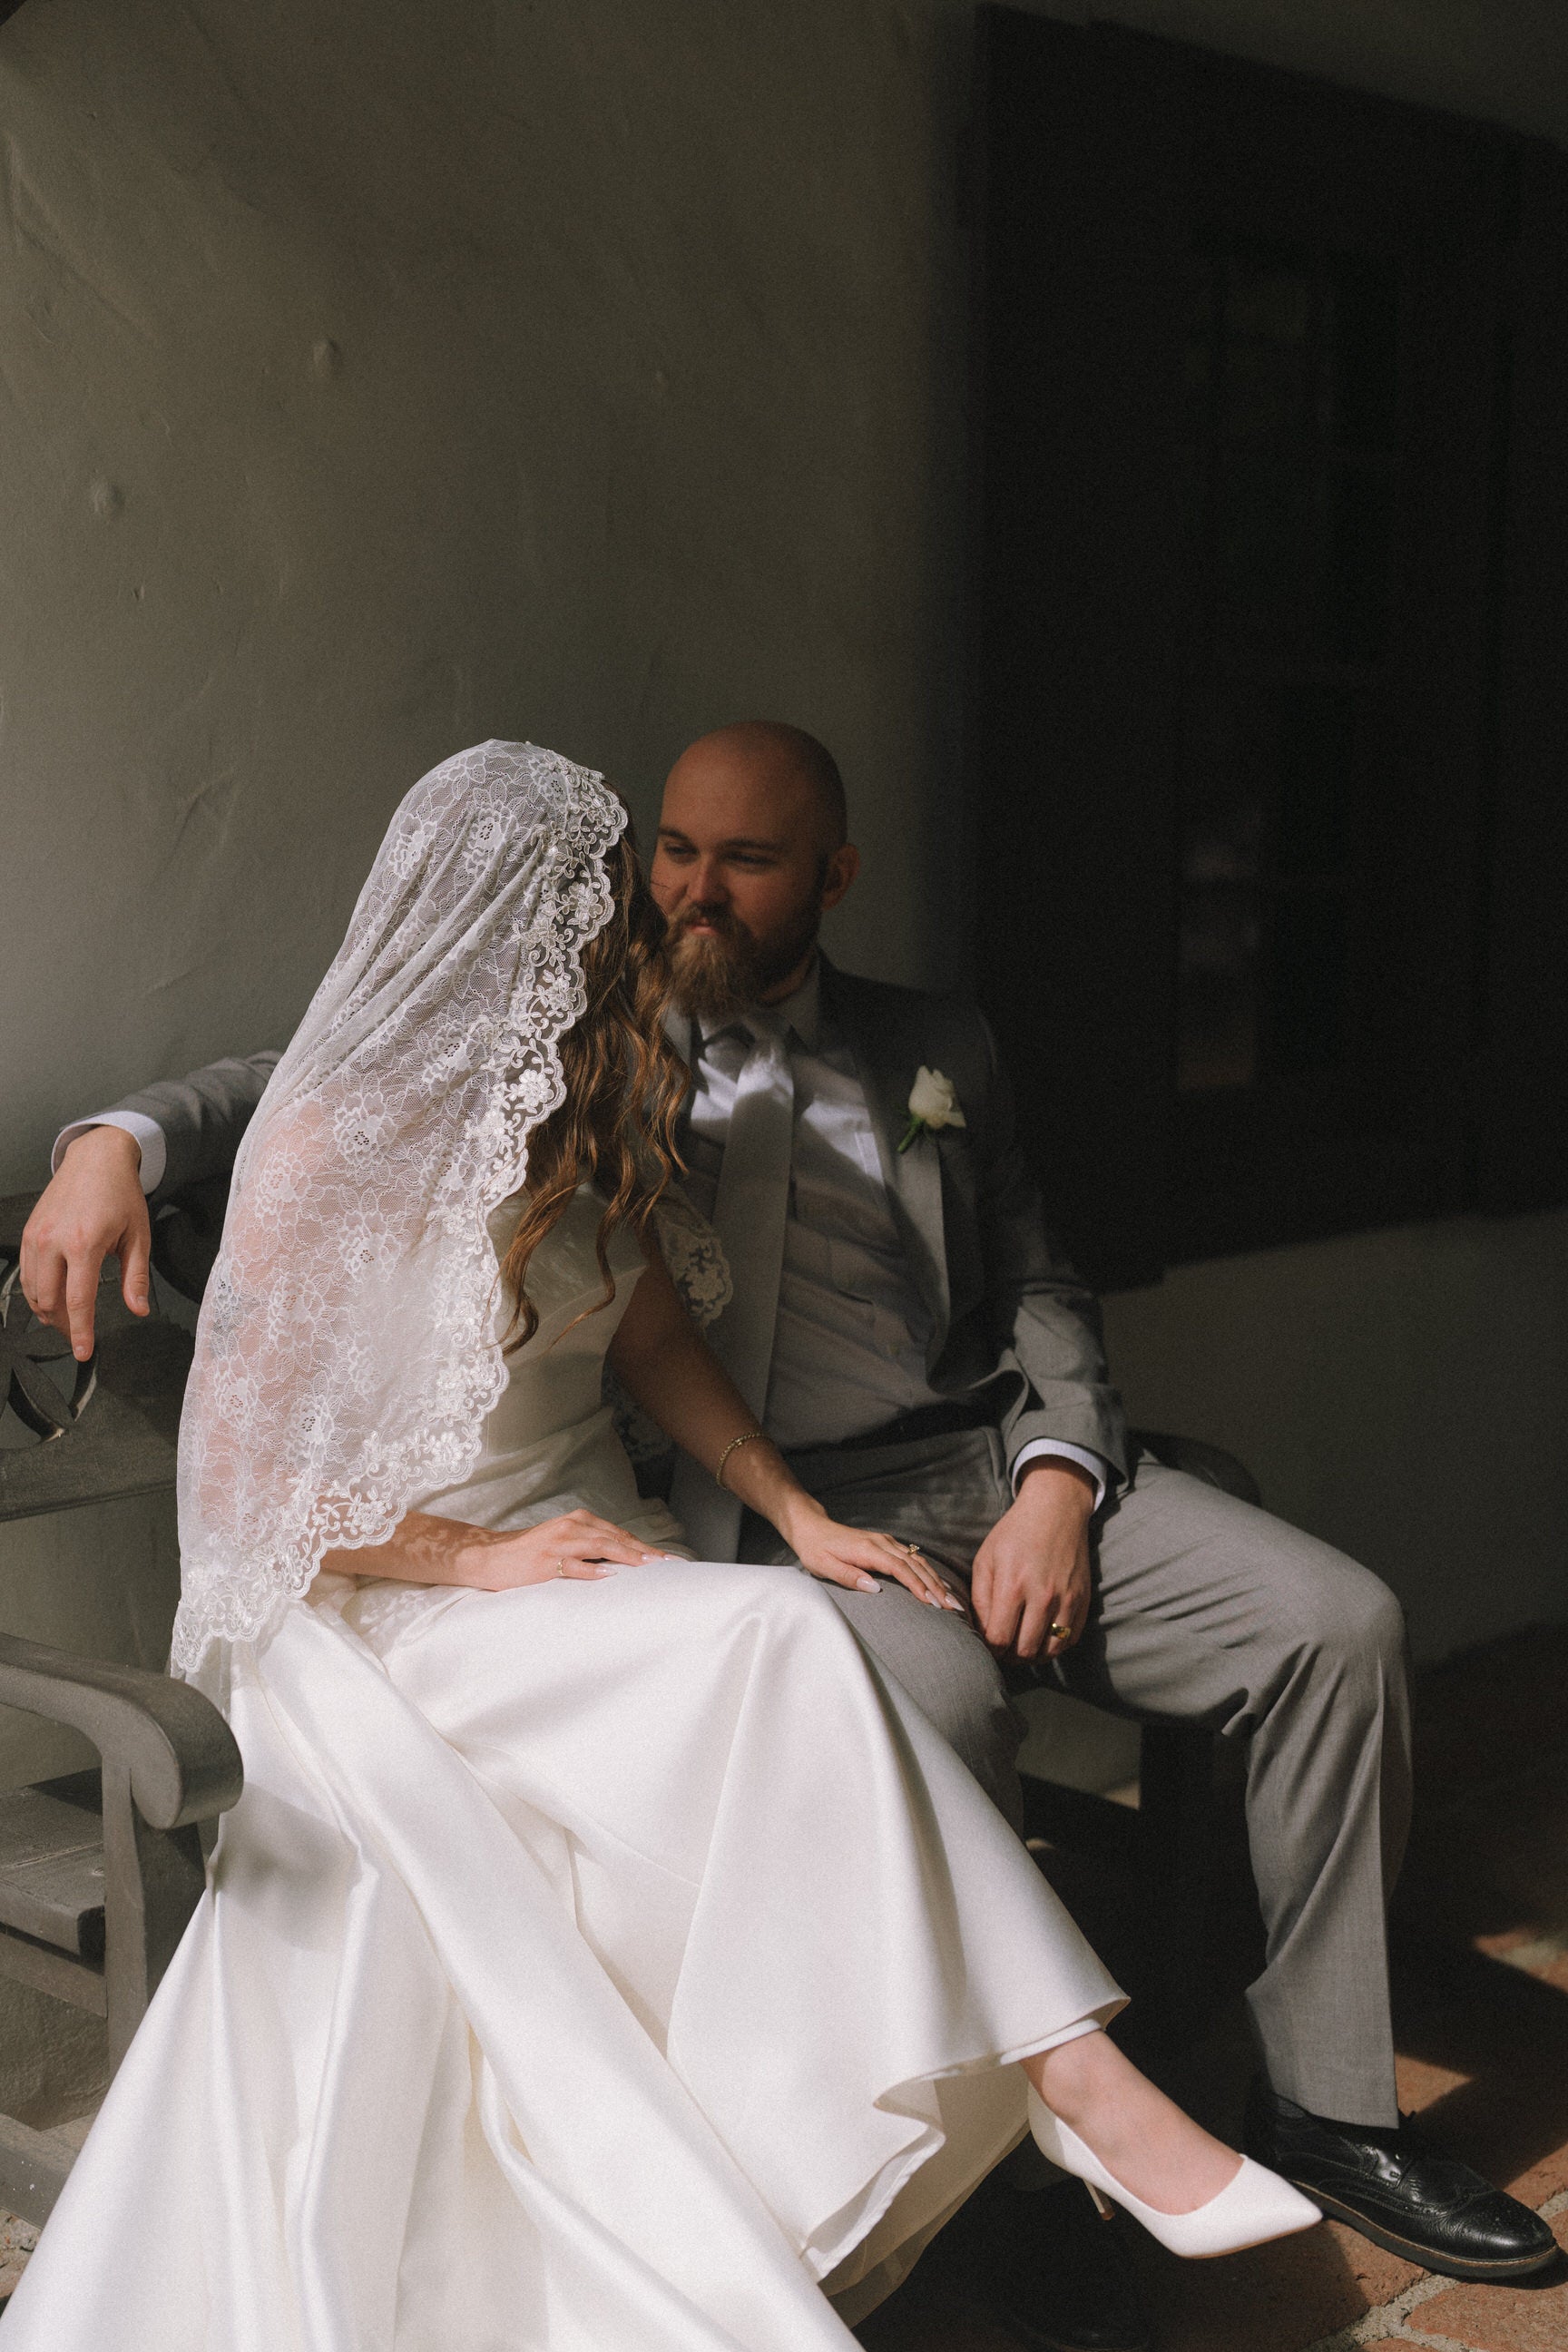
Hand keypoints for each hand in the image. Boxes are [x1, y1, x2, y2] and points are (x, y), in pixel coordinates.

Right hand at [20, 1126, 151, 1360]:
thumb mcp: (139, 1236)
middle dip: (64, 1326)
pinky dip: (37, 1293)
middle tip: (80, 1336)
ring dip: (49, 1312)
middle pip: (50, 1301)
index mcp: (85, 1243)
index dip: (81, 1332)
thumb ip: (136, 1277)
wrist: (96, 1159)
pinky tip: (52, 1299)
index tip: (84, 1353)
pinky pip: (26, 1275)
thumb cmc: (120, 1195)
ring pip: (34, 1292)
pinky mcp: (29, 1234)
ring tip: (68, 1320)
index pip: (78, 1300)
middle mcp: (54, 1241)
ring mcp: (37, 1237)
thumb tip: (140, 1309)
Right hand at [454, 1510, 671, 1591]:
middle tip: (668, 1565)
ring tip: (648, 1566)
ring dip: (627, 1557)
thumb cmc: (532, 1553)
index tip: (668, 1560)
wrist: (492, 1556)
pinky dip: (593, 1570)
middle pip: (616, 1539)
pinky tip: (610, 1575)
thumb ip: (591, 1547)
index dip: (645, 1547)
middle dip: (644, 1552)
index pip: (619, 1534)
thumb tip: (623, 1562)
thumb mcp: (565, 1542)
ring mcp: (558, 1542)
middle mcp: (572, 1527)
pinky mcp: (546, 1561)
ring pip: (600, 1547)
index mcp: (579, 1521)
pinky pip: (573, 1565)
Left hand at [779, 1499, 966, 1612]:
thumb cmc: (816, 1550)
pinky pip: (913, 1557)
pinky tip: (938, 1582)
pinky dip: (928, 1570)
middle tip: (952, 1607)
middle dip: (935, 1586)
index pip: (900, 1569)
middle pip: (915, 1565)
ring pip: (918, 1560)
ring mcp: (886, 1541)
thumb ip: (849, 1577)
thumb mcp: (825, 1567)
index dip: (917, 1586)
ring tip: (951, 1599)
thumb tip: (875, 1588)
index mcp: (868, 1550)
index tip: (932, 1603)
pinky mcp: (887, 1543)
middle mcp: (882, 1543)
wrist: (813, 1528)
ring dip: (936, 1579)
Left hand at [970, 1459, 1095, 1660]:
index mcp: (1012, 1585)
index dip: (990, 1650)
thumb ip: (979, 1599)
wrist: (1055, 1510)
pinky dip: (1055, 1646)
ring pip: (1050, 1650)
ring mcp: (1067, 1599)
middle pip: (1025, 1650)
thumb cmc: (1014, 1534)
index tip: (987, 1646)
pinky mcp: (1083, 1600)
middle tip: (1003, 1650)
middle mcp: (1042, 1596)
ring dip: (1034, 1656)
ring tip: (1022, 1647)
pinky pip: (1070, 1639)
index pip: (999, 1639)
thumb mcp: (985, 1559)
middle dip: (1010, 1656)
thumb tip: (980, 1633)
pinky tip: (1042, 1637)